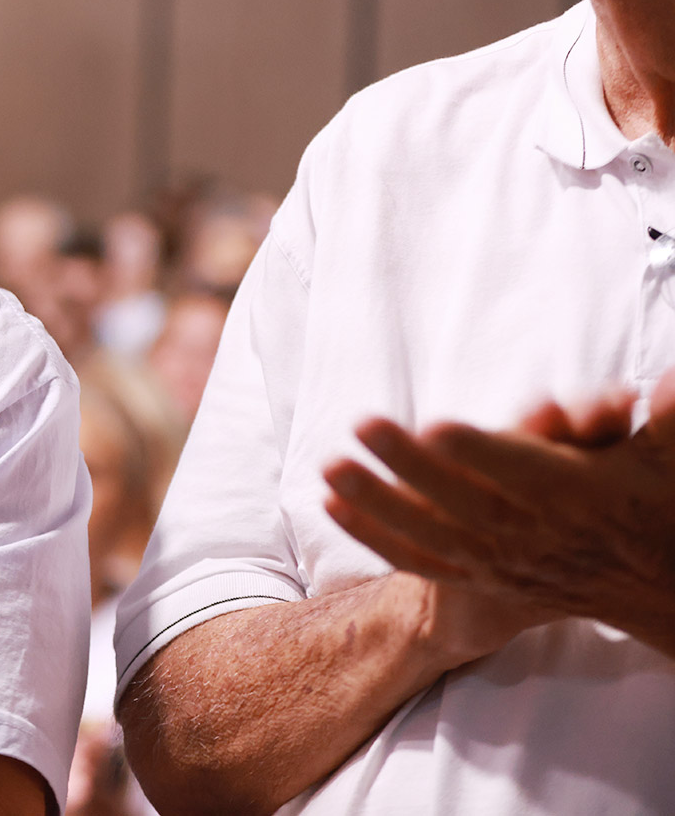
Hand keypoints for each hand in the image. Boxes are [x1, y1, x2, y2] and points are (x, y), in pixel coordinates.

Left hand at [323, 369, 674, 657]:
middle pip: (463, 499)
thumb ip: (666, 422)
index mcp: (574, 495)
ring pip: (429, 533)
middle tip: (362, 425)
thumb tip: (673, 385)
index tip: (439, 425)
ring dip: (376, 501)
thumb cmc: (646, 499)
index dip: (482, 451)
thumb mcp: (666, 459)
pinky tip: (330, 504)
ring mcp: (498, 561)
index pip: (524, 472)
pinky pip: (417, 559)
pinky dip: (372, 534)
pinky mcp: (475, 578)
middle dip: (410, 464)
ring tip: (329, 467)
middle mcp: (531, 533)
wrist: (645, 585)